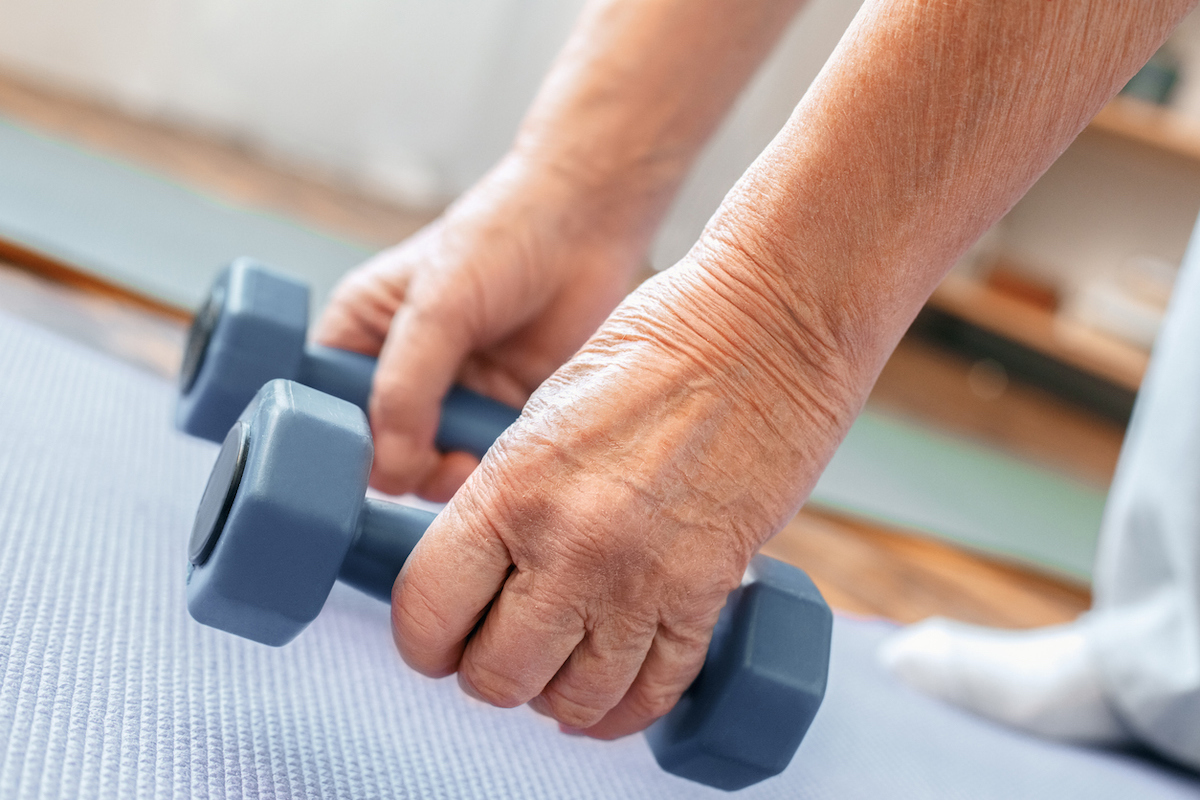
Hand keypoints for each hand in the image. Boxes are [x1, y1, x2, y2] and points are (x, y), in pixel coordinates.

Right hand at [314, 153, 647, 499]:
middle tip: (438, 463)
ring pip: (433, 467)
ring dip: (450, 474)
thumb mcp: (436, 312)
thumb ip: (404, 390)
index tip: (377, 458)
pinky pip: (486, 463)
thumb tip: (390, 471)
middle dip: (405, 466)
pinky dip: (492, 466)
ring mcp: (454, 398)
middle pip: (381, 452)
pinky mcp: (502, 413)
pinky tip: (504, 450)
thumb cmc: (497, 242)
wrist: (583, 224)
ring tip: (470, 459)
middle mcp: (402, 374)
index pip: (328, 411)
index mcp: (360, 338)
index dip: (345, 443)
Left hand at [391, 250, 856, 738]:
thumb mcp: (545, 415)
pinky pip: (657, 688)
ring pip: (574, 701)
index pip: (427, 614)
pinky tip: (618, 689)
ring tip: (563, 666)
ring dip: (559, 695)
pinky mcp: (709, 591)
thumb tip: (487, 573)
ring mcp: (642, 577)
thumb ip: (507, 502)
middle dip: (491, 674)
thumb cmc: (656, 347)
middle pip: (495, 677)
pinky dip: (630, 705)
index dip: (424, 643)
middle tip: (505, 650)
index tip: (439, 640)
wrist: (767, 325)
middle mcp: (568, 545)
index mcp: (509, 488)